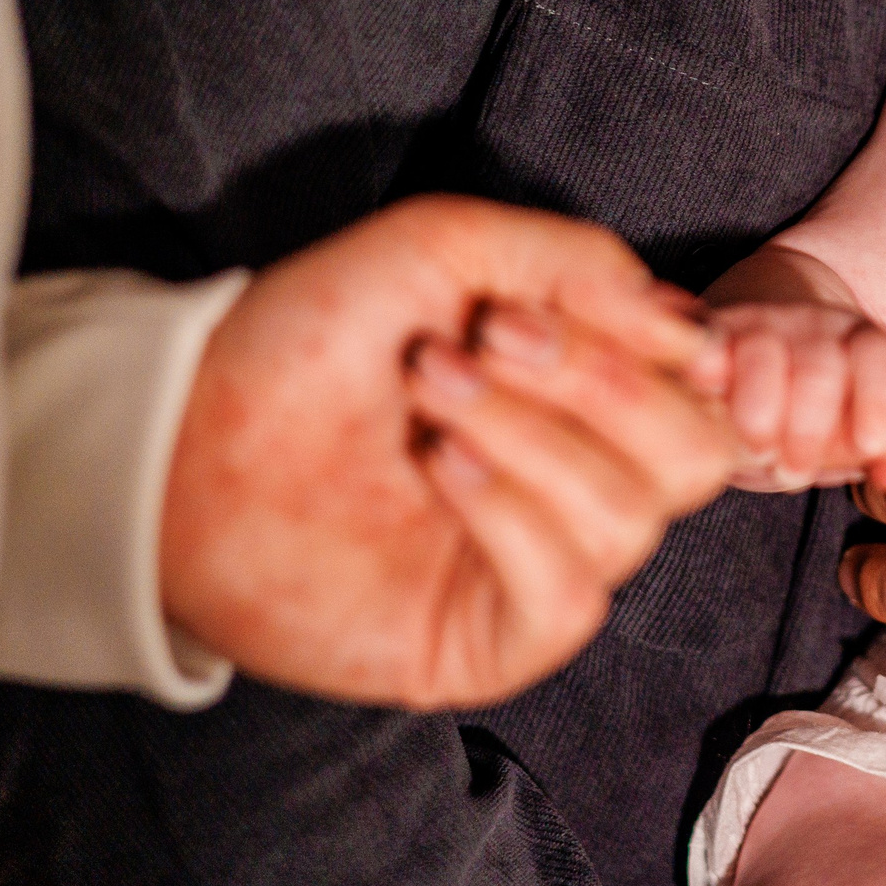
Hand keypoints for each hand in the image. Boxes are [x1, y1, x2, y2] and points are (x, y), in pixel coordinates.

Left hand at [159, 196, 737, 708]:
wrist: (184, 438)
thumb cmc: (305, 344)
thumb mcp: (443, 248)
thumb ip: (573, 259)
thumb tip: (683, 327)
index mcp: (586, 396)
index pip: (701, 384)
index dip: (649, 340)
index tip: (539, 305)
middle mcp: (581, 481)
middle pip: (695, 454)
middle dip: (595, 382)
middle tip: (482, 340)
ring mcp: (542, 564)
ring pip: (631, 517)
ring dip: (529, 436)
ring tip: (430, 393)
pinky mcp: (496, 637)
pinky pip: (571, 593)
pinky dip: (510, 513)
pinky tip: (437, 469)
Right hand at [710, 301, 885, 493]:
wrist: (758, 348)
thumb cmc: (815, 408)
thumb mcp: (855, 431)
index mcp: (861, 343)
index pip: (879, 357)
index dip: (878, 398)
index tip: (871, 443)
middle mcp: (813, 325)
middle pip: (821, 365)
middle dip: (811, 426)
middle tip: (796, 470)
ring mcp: (758, 324)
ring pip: (762, 352)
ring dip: (759, 409)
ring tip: (757, 450)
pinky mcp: (708, 334)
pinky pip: (705, 344)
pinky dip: (705, 364)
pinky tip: (705, 387)